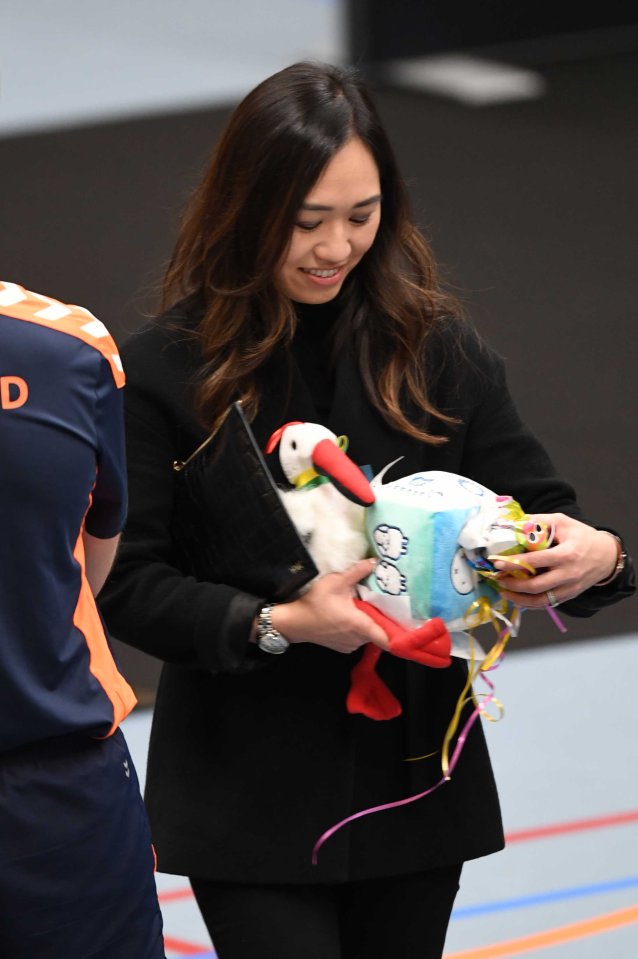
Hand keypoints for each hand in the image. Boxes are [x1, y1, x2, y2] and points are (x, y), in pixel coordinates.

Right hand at [272, 558, 389, 652]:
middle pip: (379, 632)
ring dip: (369, 622)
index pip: (388, 639)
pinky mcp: (343, 647)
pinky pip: (358, 638)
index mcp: (360, 625)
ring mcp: (350, 645)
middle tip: (385, 603)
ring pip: (368, 634)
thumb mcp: (335, 582)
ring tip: (367, 607)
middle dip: (382, 618)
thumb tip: (375, 561)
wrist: (293, 623)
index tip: (409, 625)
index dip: (400, 635)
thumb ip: (357, 572)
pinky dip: (358, 628)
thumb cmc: (313, 602)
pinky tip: (352, 616)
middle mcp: (358, 640)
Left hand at [492, 513, 618, 608]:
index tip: (497, 563)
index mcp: (566, 554)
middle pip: (536, 586)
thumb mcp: (563, 522)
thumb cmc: (582, 536)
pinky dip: (530, 603)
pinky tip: (517, 598)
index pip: (536, 561)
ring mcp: (569, 588)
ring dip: (519, 598)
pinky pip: (547, 604)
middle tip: (497, 579)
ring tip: (503, 591)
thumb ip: (539, 521)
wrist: (607, 556)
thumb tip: (514, 522)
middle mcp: (568, 574)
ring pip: (541, 600)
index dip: (514, 563)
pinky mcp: (569, 595)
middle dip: (513, 585)